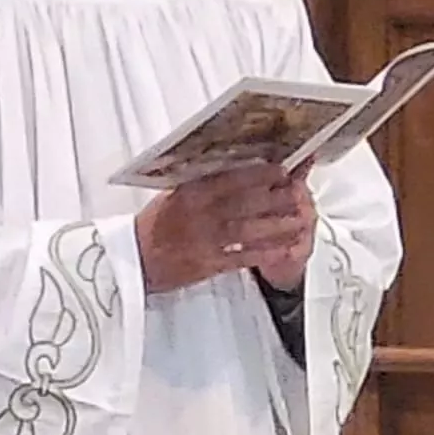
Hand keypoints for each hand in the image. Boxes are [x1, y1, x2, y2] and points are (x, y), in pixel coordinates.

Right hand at [135, 164, 316, 293]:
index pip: (231, 179)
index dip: (259, 174)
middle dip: (277, 198)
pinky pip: (244, 257)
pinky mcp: (209, 264)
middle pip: (247, 203)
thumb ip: (197, 184)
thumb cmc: (152, 226)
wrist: (133, 259)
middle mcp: (199, 215)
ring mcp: (205, 241)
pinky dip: (267, 253)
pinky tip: (285, 248)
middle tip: (299, 192)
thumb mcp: (170, 196)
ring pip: (251, 230)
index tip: (281, 170)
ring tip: (300, 219)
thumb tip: (230, 170)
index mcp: (188, 194)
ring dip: (279, 225)